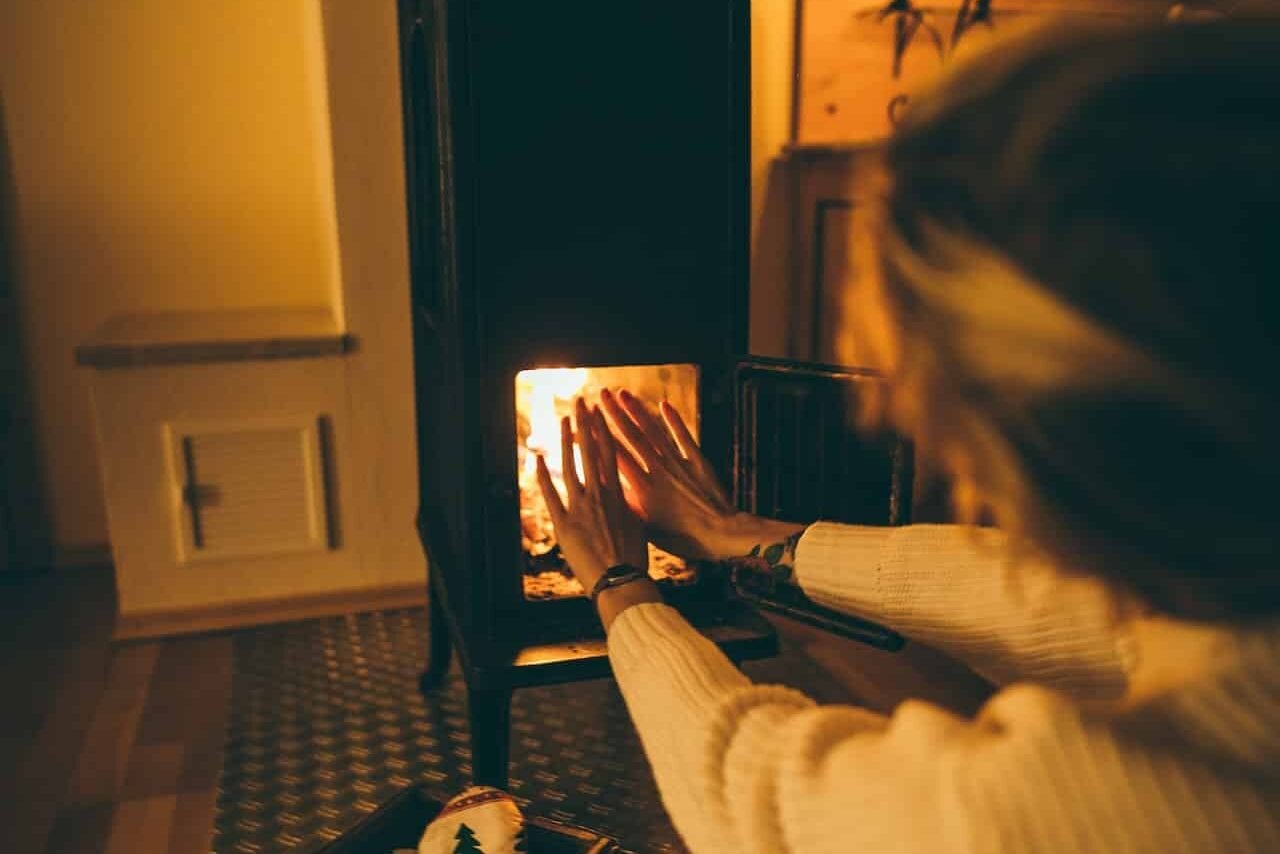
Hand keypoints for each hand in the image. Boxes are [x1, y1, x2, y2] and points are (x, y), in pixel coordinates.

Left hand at [536, 398, 648, 592]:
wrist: (621, 581)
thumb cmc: (634, 558)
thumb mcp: (640, 525)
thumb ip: (630, 505)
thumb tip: (628, 494)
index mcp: (618, 494)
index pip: (610, 453)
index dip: (604, 430)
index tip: (600, 412)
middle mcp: (598, 495)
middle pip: (591, 451)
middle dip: (585, 424)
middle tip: (580, 403)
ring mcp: (579, 508)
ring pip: (570, 466)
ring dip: (565, 441)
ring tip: (562, 421)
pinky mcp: (563, 524)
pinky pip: (550, 494)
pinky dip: (542, 475)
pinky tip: (536, 458)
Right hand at [599, 388, 740, 560]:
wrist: (722, 535)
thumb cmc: (684, 539)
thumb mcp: (650, 529)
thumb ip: (631, 508)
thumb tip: (612, 493)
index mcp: (643, 489)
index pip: (614, 457)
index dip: (597, 438)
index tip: (583, 422)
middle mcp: (658, 471)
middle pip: (631, 436)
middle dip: (613, 414)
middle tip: (599, 395)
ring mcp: (679, 463)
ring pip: (653, 431)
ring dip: (637, 410)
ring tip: (622, 393)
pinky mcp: (698, 461)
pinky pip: (683, 436)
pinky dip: (673, 420)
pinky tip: (663, 404)